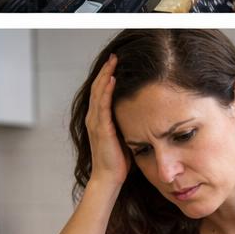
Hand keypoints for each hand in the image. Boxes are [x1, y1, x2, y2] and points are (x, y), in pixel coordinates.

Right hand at [85, 55, 129, 191]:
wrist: (109, 177)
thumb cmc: (118, 159)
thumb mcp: (123, 134)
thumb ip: (126, 122)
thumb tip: (140, 111)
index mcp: (99, 119)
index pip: (101, 92)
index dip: (107, 76)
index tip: (116, 62)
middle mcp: (94, 118)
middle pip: (98, 88)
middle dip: (106, 71)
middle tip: (114, 56)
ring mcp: (96, 123)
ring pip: (98, 93)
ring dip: (106, 76)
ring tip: (113, 62)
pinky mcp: (101, 129)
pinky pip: (103, 106)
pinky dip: (107, 92)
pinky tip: (113, 80)